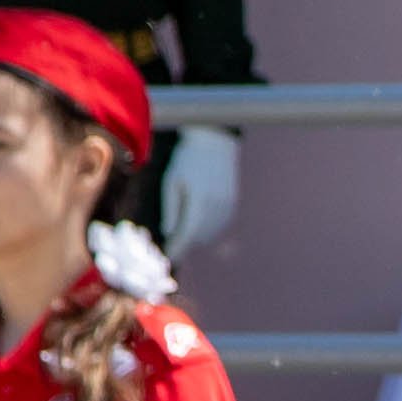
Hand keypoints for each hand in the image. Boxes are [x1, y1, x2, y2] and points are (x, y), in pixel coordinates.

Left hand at [158, 123, 243, 257]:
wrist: (214, 144)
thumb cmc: (187, 160)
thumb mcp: (172, 182)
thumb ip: (171, 209)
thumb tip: (169, 232)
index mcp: (199, 202)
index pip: (188, 234)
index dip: (178, 248)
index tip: (169, 256)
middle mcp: (216, 207)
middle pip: (200, 236)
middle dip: (186, 244)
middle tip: (172, 248)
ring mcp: (227, 206)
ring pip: (212, 232)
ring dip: (197, 238)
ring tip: (183, 238)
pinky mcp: (232, 203)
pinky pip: (220, 224)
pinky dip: (208, 229)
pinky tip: (198, 226)